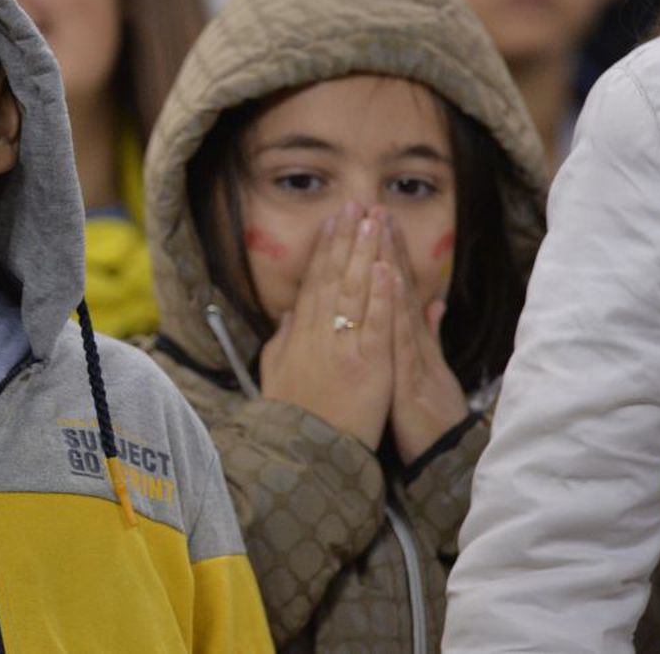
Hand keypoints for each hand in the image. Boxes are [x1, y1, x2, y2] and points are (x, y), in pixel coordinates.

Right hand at [259, 202, 395, 450]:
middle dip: (345, 239)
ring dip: (363, 253)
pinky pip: (374, 324)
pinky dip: (378, 295)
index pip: (314, 282)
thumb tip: (287, 313)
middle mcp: (319, 335)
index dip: (324, 249)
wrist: (307, 455)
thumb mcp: (276, 377)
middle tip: (355, 205)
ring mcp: (343, 348)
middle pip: (333, 277)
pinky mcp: (367, 365)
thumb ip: (281, 343)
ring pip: (353, 292)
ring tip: (372, 221)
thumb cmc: (294, 419)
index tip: (334, 222)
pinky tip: (384, 267)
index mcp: (299, 336)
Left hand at [383, 222, 468, 466]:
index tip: (370, 219)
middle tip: (373, 206)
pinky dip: (394, 306)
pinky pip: (399, 336)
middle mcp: (408, 338)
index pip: (390, 287)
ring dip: (388, 261)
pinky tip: (388, 277)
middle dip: (383, 245)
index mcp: (404, 337)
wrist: (444, 453)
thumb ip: (427, 334)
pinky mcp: (409, 374)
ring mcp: (410, 353)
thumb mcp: (428, 368)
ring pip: (396, 301)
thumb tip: (432, 302)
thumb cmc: (429, 412)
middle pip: (393, 285)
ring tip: (380, 226)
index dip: (382, 253)